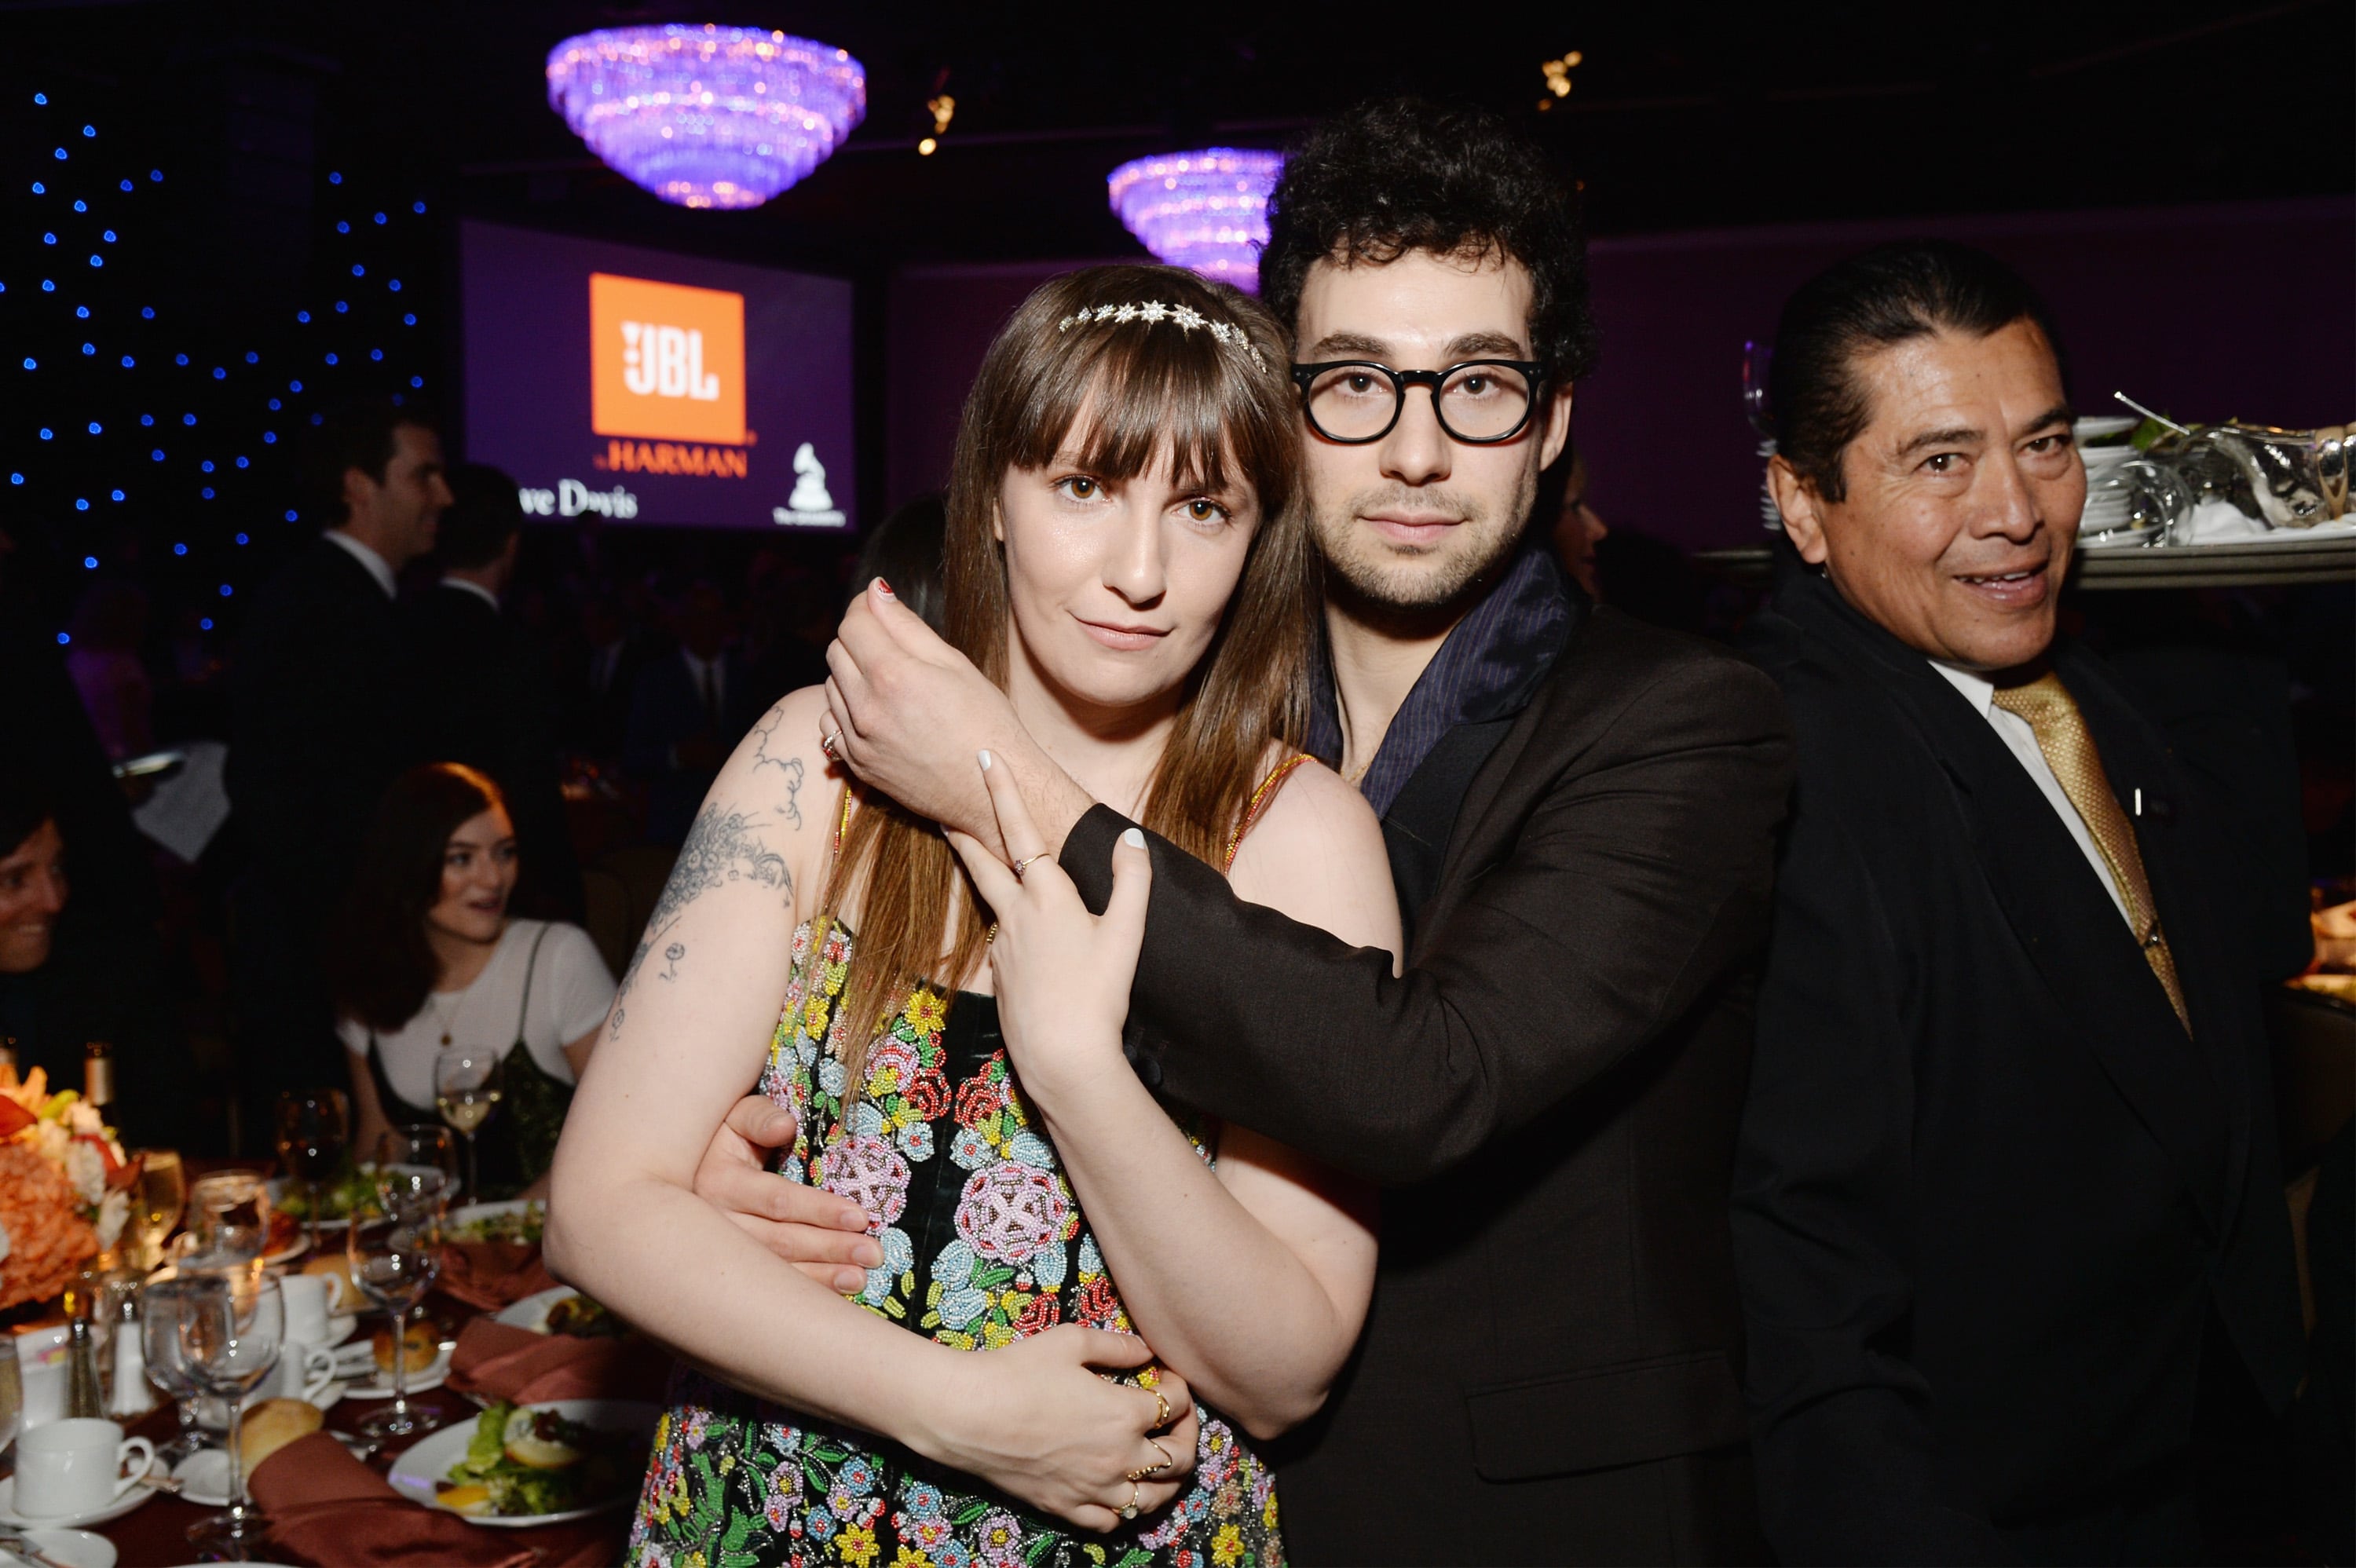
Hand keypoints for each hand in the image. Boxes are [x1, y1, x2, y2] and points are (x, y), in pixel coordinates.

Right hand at [692, 1096, 880, 1292]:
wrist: (682, 1167)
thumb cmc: (721, 1137)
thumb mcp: (736, 1117)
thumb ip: (760, 1118)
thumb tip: (785, 1126)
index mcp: (720, 1183)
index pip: (777, 1201)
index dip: (819, 1210)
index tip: (860, 1217)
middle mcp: (716, 1223)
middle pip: (781, 1241)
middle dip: (831, 1248)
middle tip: (873, 1252)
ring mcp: (720, 1251)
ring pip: (776, 1268)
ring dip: (821, 1276)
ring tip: (860, 1277)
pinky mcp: (729, 1267)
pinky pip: (768, 1285)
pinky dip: (805, 1288)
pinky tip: (835, 1292)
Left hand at [823, 580, 1094, 856]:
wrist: (991, 789)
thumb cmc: (985, 723)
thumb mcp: (955, 664)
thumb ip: (907, 626)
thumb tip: (876, 592)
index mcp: (894, 676)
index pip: (853, 623)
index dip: (865, 608)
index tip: (879, 609)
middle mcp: (868, 708)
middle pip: (837, 650)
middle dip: (859, 640)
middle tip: (891, 647)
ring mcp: (858, 740)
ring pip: (831, 686)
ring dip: (852, 675)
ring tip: (890, 684)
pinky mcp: (858, 764)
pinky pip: (830, 724)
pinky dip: (845, 710)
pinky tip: (876, 712)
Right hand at [920, 1325, 1199, 1531]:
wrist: (967, 1414)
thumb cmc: (1017, 1371)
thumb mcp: (1071, 1341)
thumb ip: (1117, 1346)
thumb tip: (1147, 1350)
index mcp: (1126, 1414)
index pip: (1177, 1404)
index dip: (1179, 1386)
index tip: (1163, 1376)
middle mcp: (1119, 1458)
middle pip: (1179, 1460)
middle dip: (1188, 1436)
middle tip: (1176, 1418)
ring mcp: (1094, 1489)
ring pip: (1153, 1500)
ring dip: (1166, 1479)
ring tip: (1158, 1459)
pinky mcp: (1067, 1507)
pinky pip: (1111, 1522)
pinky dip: (1125, 1509)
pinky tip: (1118, 1489)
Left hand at [945, 752, 1149, 1106]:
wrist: (1062, 1055)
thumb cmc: (1098, 993)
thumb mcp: (1127, 933)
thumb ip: (1131, 880)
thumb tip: (1128, 837)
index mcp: (1047, 895)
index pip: (1019, 830)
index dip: (1002, 792)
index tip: (983, 759)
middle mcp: (1016, 914)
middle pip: (982, 860)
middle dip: (966, 827)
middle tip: (944, 803)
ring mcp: (1003, 945)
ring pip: (992, 899)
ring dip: (982, 871)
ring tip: (973, 850)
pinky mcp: (999, 974)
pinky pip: (1004, 938)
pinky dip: (1010, 926)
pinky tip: (1025, 938)